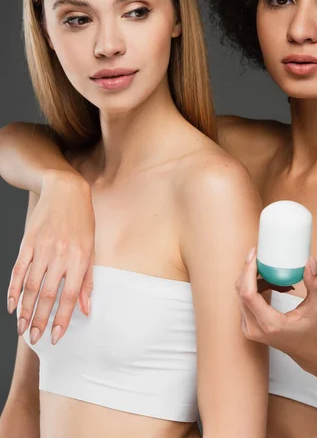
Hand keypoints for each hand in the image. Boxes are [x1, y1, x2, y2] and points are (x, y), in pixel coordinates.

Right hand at [7, 170, 94, 345]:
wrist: (65, 190)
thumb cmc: (83, 221)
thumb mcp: (91, 248)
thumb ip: (87, 280)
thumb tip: (86, 310)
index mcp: (80, 258)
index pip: (69, 296)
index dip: (61, 319)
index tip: (56, 337)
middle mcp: (60, 255)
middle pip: (47, 294)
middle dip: (40, 320)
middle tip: (35, 339)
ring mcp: (42, 248)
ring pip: (30, 286)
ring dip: (26, 310)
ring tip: (23, 329)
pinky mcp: (28, 242)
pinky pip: (18, 270)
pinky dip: (14, 290)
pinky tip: (13, 306)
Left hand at [236, 247, 316, 371]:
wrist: (314, 354)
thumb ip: (315, 283)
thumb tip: (310, 261)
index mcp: (270, 324)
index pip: (248, 293)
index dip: (248, 271)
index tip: (255, 254)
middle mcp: (255, 329)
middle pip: (242, 292)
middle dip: (249, 270)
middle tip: (262, 255)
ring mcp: (250, 329)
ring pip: (242, 295)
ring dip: (254, 279)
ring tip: (275, 273)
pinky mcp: (250, 327)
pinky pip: (246, 301)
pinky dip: (257, 288)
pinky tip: (273, 284)